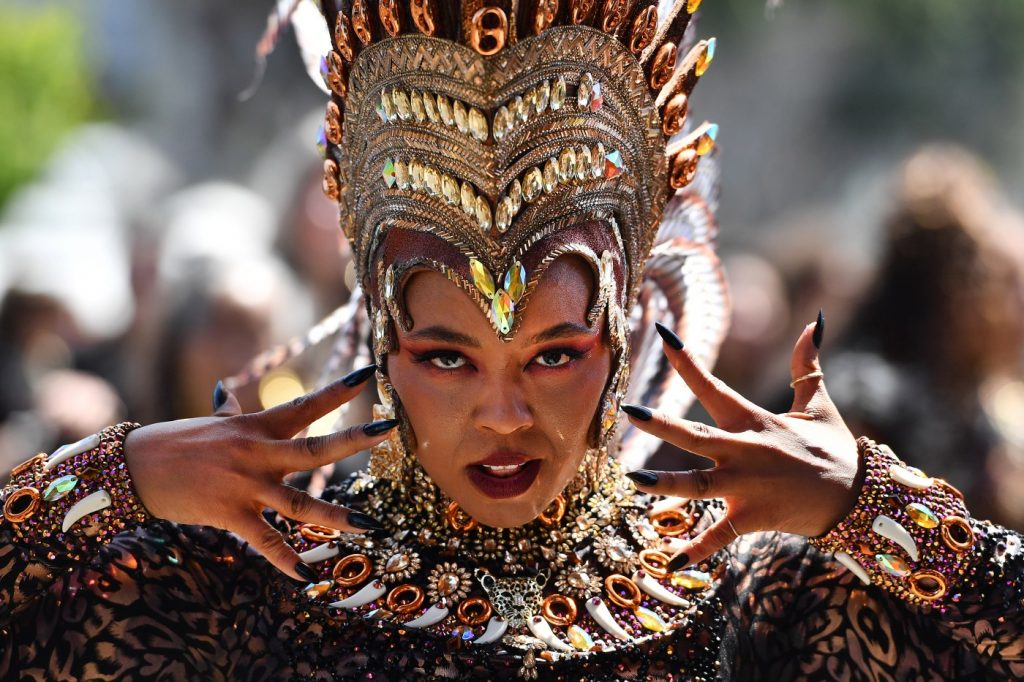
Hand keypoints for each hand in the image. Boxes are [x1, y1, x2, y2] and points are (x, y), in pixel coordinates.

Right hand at [123, 364, 392, 581]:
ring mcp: (246, 486)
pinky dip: (285, 560)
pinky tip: (306, 576)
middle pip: (315, 448)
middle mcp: (258, 453)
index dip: (337, 390)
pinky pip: (264, 541)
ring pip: (299, 503)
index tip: (369, 373)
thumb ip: (227, 412)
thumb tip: (222, 390)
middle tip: (390, 429)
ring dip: (336, 517)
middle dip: (354, 440)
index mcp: (257, 427)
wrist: (133, 467)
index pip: (305, 405)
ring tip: (371, 526)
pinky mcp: (230, 515)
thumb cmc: (174, 443)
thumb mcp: (210, 425)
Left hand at [622, 314, 860, 570]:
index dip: (687, 361)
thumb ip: (806, 365)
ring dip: (665, 483)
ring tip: (633, 479)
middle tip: (630, 411)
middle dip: (661, 424)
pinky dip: (699, 549)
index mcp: (754, 421)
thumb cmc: (834, 449)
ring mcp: (748, 485)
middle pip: (695, 436)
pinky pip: (721, 534)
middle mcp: (745, 451)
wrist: (861, 497)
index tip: (662, 335)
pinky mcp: (754, 516)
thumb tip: (812, 322)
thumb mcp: (818, 404)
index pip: (713, 386)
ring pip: (699, 484)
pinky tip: (673, 560)